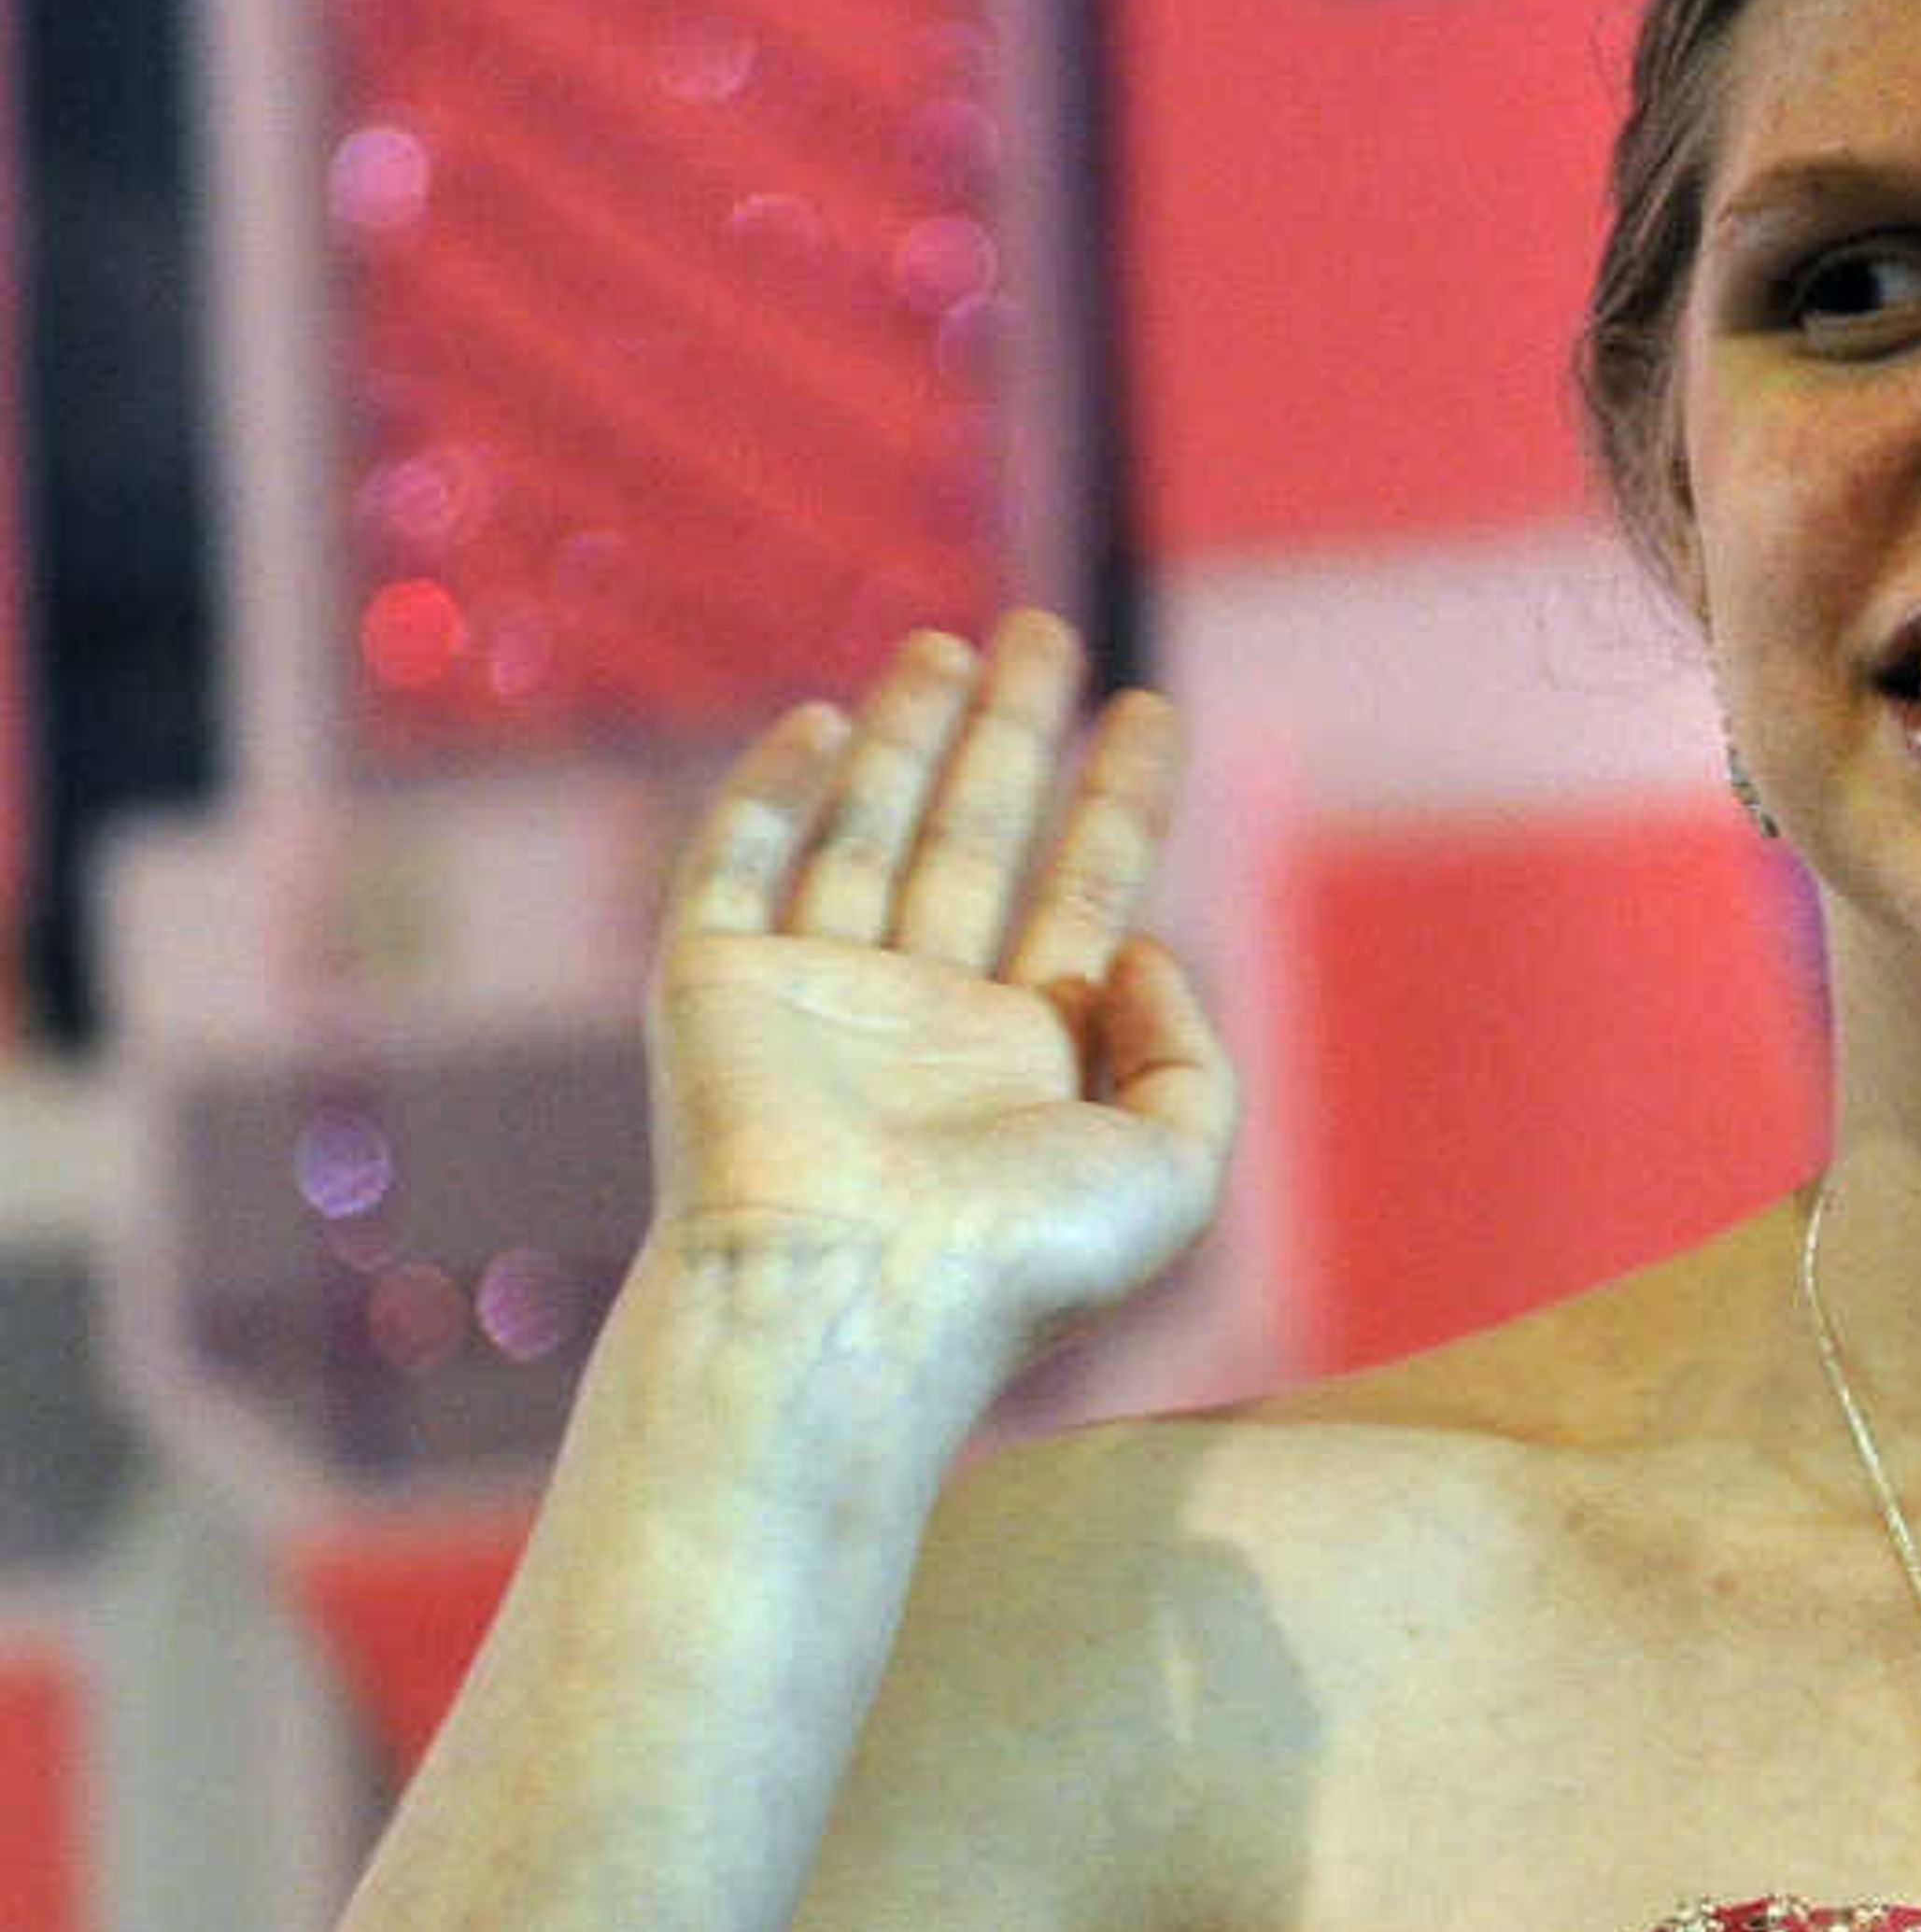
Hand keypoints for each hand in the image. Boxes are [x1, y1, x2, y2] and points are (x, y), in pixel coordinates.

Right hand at [654, 614, 1234, 1390]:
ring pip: (870, 833)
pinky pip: (739, 869)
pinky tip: (819, 724)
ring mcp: (818, 1002)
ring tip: (956, 644)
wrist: (853, 1298)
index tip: (1151, 710)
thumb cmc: (1015, 1263)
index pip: (1084, 895)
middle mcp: (924, 1023)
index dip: (1120, 802)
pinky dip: (771, 793)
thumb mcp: (1173, 1171)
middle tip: (1048, 633)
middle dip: (1017, 735)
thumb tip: (1139, 946)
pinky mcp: (718, 989)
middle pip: (980, 841)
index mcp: (1026, 1063)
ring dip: (909, 735)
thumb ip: (1190, 1056)